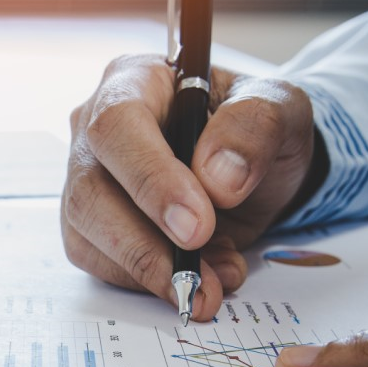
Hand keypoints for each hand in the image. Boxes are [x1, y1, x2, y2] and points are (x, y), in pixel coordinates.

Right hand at [62, 54, 314, 320]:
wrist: (253, 170)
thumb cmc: (255, 129)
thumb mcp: (279, 109)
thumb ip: (254, 129)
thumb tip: (218, 180)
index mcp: (134, 82)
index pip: (118, 126)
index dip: (152, 181)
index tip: (197, 226)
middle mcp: (97, 131)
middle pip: (91, 192)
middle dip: (148, 246)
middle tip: (202, 279)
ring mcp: (89, 181)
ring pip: (89, 236)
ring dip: (153, 273)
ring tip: (213, 284)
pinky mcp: (92, 227)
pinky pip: (102, 265)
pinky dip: (150, 284)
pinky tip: (198, 278)